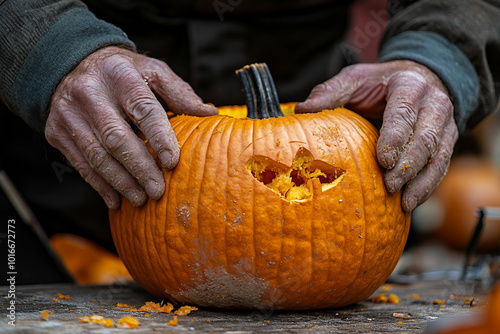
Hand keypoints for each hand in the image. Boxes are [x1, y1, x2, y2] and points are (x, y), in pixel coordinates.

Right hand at [45, 46, 216, 208]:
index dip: (159, 137)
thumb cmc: (124, 73)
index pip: (143, 109)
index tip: (173, 163)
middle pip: (117, 137)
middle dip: (140, 168)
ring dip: (121, 182)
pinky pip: (80, 164)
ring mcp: (69, 113)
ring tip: (141, 200)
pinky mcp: (56, 132)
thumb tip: (210, 114)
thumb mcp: (152, 72)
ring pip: (97, 155)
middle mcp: (90, 92)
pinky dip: (100, 185)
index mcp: (120, 75)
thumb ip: (179, 94)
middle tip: (158, 191)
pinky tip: (117, 200)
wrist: (71, 66)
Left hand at [295, 60, 457, 211]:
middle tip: (389, 186)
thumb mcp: (355, 80)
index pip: (404, 113)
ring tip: (403, 203)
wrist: (418, 79)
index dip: (396, 138)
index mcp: (409, 86)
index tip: (382, 161)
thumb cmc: (379, 84)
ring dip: (421, 182)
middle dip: (408, 165)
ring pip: (439, 156)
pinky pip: (441, 167)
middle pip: (426, 138)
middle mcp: (434, 104)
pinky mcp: (448, 141)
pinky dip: (427, 187)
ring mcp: (445, 124)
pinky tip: (410, 203)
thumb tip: (302, 110)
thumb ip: (331, 93)